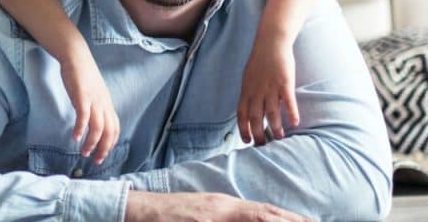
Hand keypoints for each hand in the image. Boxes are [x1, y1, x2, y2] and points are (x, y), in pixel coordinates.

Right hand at [60, 49, 119, 164]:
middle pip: (109, 131)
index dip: (110, 144)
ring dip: (92, 143)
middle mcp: (104, 104)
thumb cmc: (83, 76)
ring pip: (98, 127)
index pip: (115, 129)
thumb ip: (96, 107)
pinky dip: (81, 128)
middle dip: (104, 149)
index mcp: (107, 104)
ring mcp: (94, 100)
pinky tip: (76, 137)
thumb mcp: (94, 93)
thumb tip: (92, 123)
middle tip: (95, 160)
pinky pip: (84, 116)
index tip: (102, 155)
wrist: (77, 57)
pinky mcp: (82, 95)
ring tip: (84, 152)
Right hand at [126, 191, 315, 221]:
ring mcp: (210, 217)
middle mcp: (221, 208)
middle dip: (292, 221)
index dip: (288, 217)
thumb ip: (224, 217)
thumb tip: (250, 217)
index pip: (263, 212)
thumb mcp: (202, 215)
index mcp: (224, 207)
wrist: (135, 210)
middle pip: (264, 215)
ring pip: (253, 219)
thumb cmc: (169, 217)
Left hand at [237, 38, 299, 145]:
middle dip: (259, 133)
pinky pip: (288, 101)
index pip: (241, 114)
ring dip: (275, 127)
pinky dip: (291, 113)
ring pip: (271, 112)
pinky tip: (295, 123)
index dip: (243, 129)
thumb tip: (248, 109)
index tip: (247, 141)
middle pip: (255, 117)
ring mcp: (270, 87)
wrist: (271, 42)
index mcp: (247, 90)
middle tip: (264, 145)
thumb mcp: (248, 78)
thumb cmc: (260, 60)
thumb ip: (249, 93)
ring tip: (280, 137)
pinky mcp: (284, 82)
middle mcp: (257, 91)